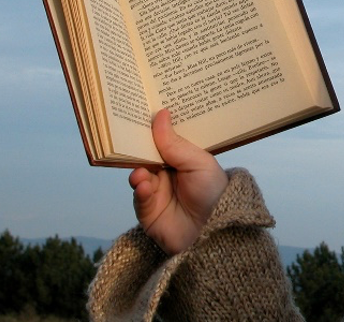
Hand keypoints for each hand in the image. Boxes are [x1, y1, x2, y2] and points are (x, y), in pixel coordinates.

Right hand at [129, 109, 228, 254]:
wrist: (216, 232)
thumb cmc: (214, 192)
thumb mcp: (198, 162)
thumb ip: (175, 144)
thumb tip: (160, 115)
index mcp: (182, 158)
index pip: (162, 140)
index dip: (152, 128)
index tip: (140, 111)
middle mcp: (167, 173)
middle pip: (146, 156)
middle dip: (137, 148)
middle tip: (127, 136)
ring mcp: (156, 191)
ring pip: (139, 175)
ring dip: (138, 171)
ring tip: (142, 171)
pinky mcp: (148, 211)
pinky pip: (139, 197)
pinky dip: (140, 189)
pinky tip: (144, 185)